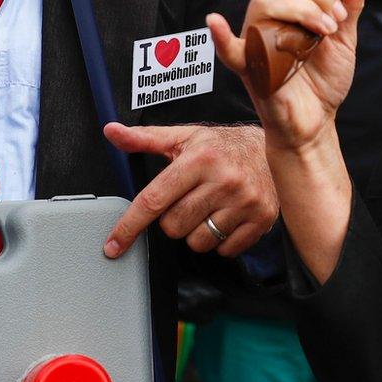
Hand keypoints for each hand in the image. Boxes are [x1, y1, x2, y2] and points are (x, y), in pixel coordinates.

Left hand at [101, 123, 277, 258]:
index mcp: (198, 160)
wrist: (270, 150)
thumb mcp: (181, 137)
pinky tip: (225, 217)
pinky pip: (225, 250)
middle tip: (186, 199)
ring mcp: (245, 202)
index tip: (113, 245)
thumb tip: (111, 131)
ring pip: (198, 242)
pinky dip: (219, 240)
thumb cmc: (218, 146)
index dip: (129, 225)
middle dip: (172, 219)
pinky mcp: (262, 220)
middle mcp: (223, 181)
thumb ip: (144, 138)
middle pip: (174, 226)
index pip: (154, 200)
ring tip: (207, 207)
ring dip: (195, 231)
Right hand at [207, 0, 374, 153]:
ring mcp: (255, 36)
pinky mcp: (248, 63)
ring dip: (300, 11)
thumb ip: (351, 1)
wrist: (316, 119)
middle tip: (334, 16)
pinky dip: (220, 35)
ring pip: (263, 2)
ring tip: (323, 32)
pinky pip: (227, 46)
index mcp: (290, 3)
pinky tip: (215, 23)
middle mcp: (268, 15)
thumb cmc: (321, 77)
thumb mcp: (345, 36)